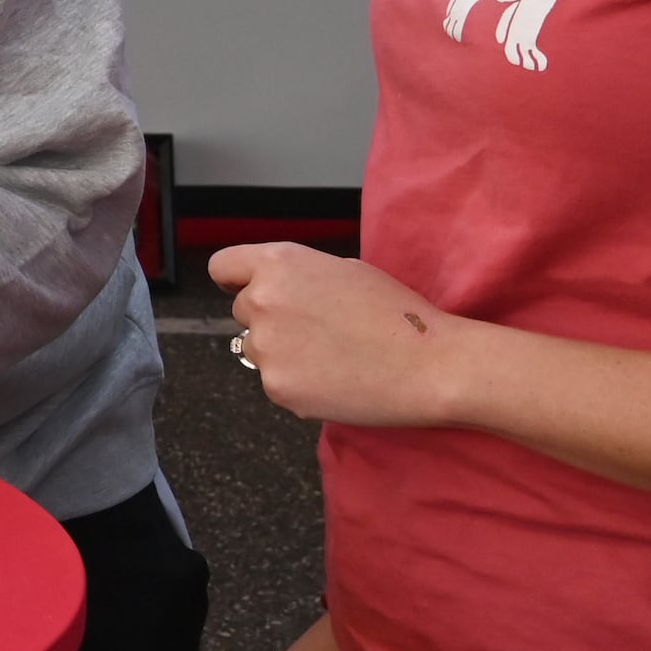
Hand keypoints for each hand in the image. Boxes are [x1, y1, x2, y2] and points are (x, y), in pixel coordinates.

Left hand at [206, 242, 468, 428]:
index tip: (243, 288)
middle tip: (316, 329)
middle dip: (269, 317)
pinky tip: (335, 379)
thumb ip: (297, 278)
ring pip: (256, 348)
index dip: (235, 279)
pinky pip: (275, 381)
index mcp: (279, 264)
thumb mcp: (343, 271)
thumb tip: (273, 290)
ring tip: (331, 356)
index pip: (223, 266)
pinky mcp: (276, 386)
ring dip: (280, 352)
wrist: (427, 365)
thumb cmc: (395, 313)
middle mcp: (262, 300)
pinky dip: (297, 382)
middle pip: (242, 310)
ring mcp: (266, 346)